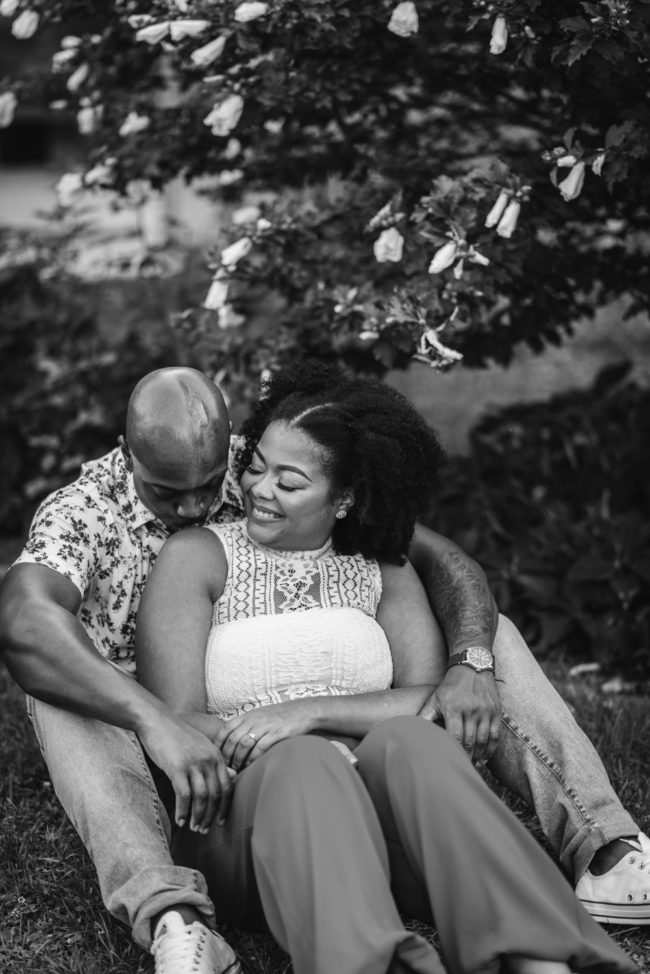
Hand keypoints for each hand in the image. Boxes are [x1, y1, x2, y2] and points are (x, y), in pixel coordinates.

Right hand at [138, 712, 233, 832]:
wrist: (157, 721)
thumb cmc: (178, 735)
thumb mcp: (202, 745)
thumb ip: (215, 761)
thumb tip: (232, 775)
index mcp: (216, 755)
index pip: (228, 787)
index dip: (225, 807)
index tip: (221, 821)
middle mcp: (208, 760)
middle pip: (216, 795)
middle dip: (211, 816)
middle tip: (205, 830)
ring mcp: (193, 764)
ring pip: (202, 798)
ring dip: (198, 817)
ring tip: (194, 828)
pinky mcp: (177, 768)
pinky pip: (184, 796)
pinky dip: (183, 811)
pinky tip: (180, 820)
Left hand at [215, 701, 314, 770]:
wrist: (303, 711)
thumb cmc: (280, 716)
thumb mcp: (260, 716)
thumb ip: (246, 725)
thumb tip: (232, 740)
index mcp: (247, 715)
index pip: (225, 729)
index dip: (217, 743)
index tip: (215, 755)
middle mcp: (254, 720)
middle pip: (232, 739)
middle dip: (226, 755)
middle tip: (224, 767)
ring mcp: (265, 726)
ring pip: (244, 744)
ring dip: (238, 759)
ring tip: (237, 768)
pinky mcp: (276, 733)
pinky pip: (260, 748)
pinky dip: (253, 759)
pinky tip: (251, 766)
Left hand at [418, 666, 500, 764]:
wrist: (472, 667)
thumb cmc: (450, 686)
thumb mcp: (435, 699)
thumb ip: (425, 716)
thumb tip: (412, 731)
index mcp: (454, 708)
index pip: (455, 736)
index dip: (454, 752)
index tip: (450, 762)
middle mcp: (471, 710)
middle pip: (470, 741)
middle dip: (466, 758)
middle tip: (460, 768)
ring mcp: (485, 712)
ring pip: (483, 741)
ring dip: (478, 756)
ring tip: (471, 766)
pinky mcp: (496, 712)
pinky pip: (495, 736)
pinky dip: (490, 750)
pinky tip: (484, 759)